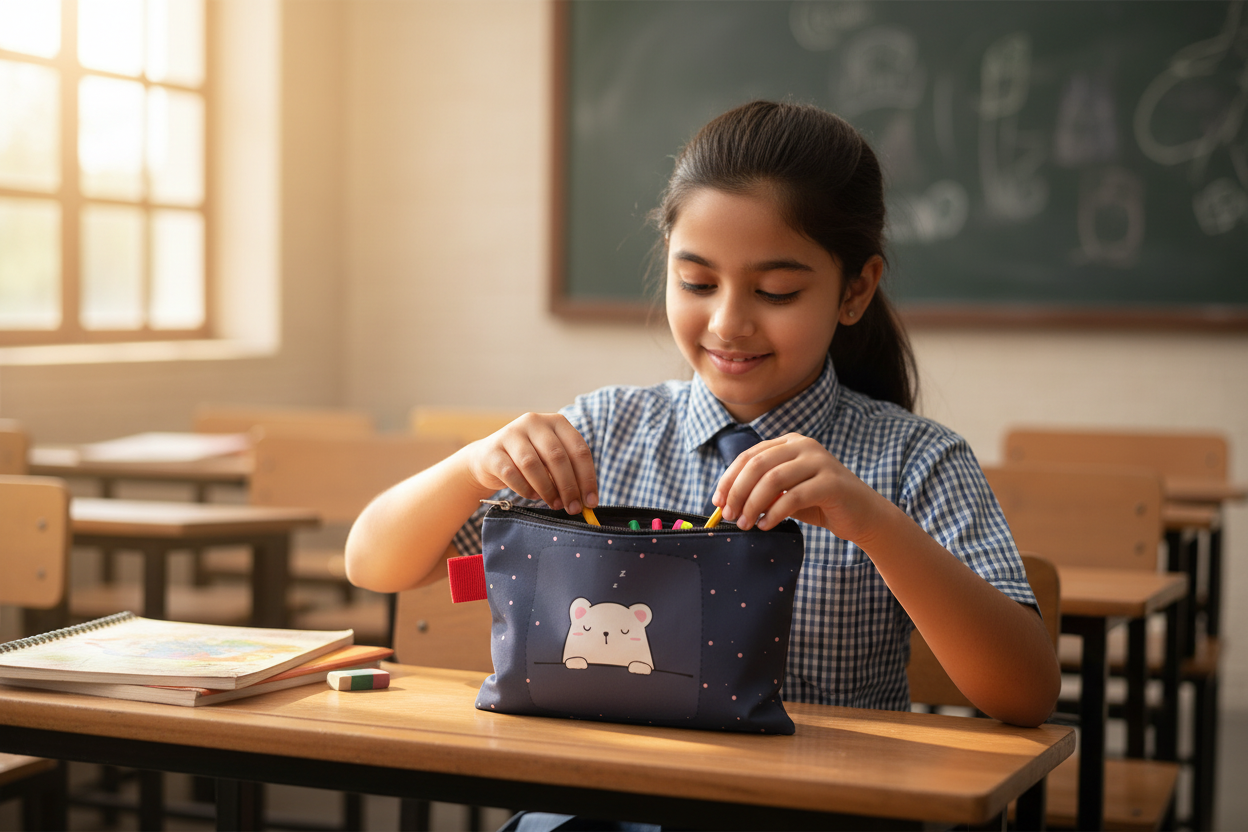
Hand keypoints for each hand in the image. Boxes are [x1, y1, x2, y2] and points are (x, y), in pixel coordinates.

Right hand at [464, 413, 597, 514]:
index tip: (591, 502)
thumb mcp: (551, 460)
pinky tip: (533, 496)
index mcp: (556, 422)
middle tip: (573, 509)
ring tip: (555, 504)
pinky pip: (511, 473)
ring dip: (547, 490)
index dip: (587, 478)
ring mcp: (511, 434)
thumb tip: (587, 501)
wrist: (488, 458)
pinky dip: (525, 489)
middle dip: (569, 487)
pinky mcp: (493, 451)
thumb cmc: (529, 461)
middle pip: (557, 457)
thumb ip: (569, 474)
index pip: (579, 449)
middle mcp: (534, 422)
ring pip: (532, 464)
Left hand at [712, 433, 881, 538]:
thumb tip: (727, 502)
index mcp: (790, 442)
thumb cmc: (820, 504)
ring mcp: (819, 461)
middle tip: (729, 516)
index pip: (749, 456)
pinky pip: (793, 497)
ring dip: (753, 504)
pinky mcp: (831, 483)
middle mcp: (804, 445)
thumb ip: (762, 491)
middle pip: (757, 465)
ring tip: (745, 524)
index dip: (729, 479)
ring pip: (772, 480)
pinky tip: (766, 526)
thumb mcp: (786, 493)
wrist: (863, 515)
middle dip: (737, 492)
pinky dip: (774, 513)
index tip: (718, 502)